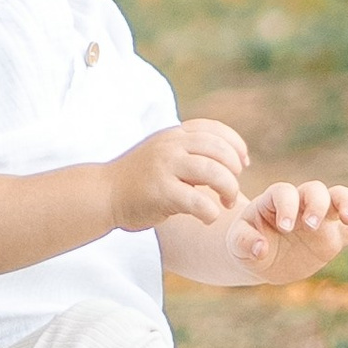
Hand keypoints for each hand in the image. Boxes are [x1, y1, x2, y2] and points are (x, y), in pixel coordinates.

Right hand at [108, 115, 249, 235]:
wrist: (104, 193)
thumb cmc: (140, 179)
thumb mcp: (164, 153)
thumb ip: (190, 150)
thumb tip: (229, 158)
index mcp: (174, 134)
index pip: (215, 129)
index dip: (236, 145)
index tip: (243, 163)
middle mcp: (170, 145)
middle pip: (219, 150)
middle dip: (234, 170)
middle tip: (232, 190)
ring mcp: (164, 167)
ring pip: (213, 172)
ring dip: (229, 189)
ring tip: (227, 203)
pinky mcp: (160, 192)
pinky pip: (197, 201)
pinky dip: (211, 211)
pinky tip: (209, 217)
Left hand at [227, 178, 347, 276]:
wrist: (260, 258)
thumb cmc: (246, 243)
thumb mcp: (236, 244)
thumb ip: (245, 242)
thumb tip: (261, 248)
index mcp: (275, 200)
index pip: (285, 193)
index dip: (287, 207)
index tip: (285, 227)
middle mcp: (301, 204)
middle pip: (316, 190)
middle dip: (317, 204)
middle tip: (310, 226)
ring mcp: (320, 219)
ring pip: (338, 199)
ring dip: (346, 204)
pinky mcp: (333, 238)